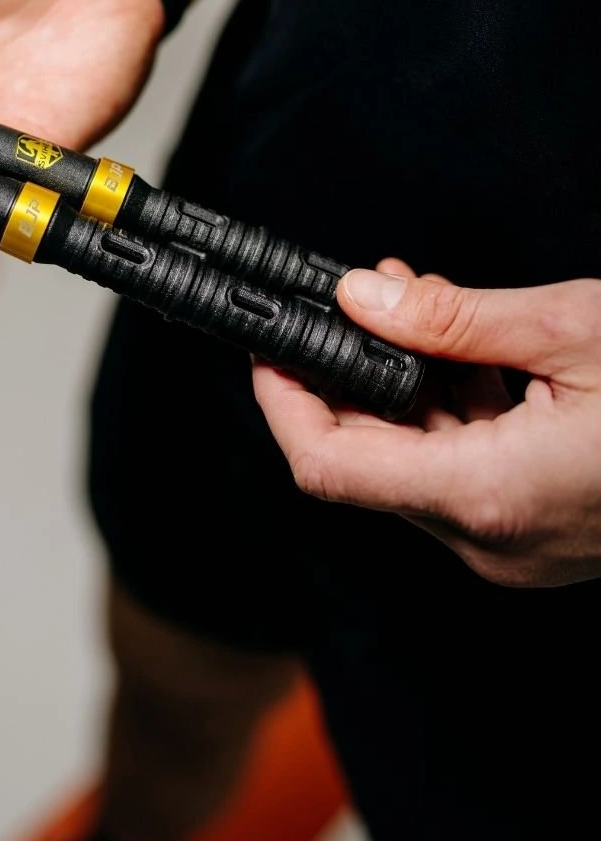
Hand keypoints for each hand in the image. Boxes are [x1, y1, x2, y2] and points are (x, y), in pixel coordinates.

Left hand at [253, 260, 600, 586]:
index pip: (329, 464)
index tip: (270, 346)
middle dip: (347, 369)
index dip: (282, 401)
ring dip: (402, 381)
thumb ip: (454, 320)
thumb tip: (359, 297)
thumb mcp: (572, 332)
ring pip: (415, 458)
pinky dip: (450, 409)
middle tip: (351, 298)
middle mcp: (487, 537)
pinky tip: (463, 349)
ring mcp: (512, 542)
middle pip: (366, 456)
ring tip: (417, 302)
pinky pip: (461, 469)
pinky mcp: (533, 530)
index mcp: (486, 495)